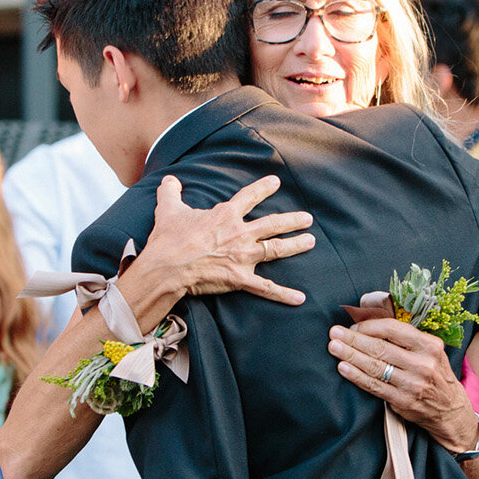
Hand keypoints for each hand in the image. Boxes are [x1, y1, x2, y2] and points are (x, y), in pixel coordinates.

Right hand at [135, 175, 314, 305]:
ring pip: (277, 249)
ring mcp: (244, 257)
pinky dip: (284, 294)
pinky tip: (300, 298)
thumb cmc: (168, 239)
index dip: (263, 188)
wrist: (167, 267)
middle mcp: (240, 234)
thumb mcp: (168, 209)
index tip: (276, 182)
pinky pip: (267, 288)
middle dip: (293, 220)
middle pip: (273, 224)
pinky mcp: (241, 279)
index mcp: (226, 215)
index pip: (249, 197)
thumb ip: (170, 191)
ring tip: (310, 241)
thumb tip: (169, 180)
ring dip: (296, 245)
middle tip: (308, 218)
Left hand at [327, 317, 478, 453]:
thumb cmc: (434, 374)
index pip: (393, 329)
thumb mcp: (430, 351)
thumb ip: (406, 339)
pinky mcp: (403, 401)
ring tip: (334, 348)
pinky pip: (374, 386)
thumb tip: (370, 324)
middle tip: (335, 333)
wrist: (450, 409)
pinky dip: (356, 376)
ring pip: (375, 366)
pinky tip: (343, 368)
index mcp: (429, 345)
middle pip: (380, 347)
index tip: (353, 326)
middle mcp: (423, 363)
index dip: (369, 326)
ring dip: (351, 356)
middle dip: (353, 339)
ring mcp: (413, 384)